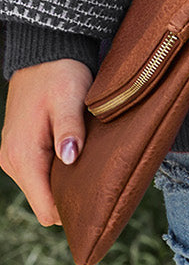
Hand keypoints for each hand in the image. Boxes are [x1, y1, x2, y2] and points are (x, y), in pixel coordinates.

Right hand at [0, 59, 93, 225]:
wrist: (45, 53)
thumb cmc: (59, 73)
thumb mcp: (69, 98)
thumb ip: (69, 129)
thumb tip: (70, 158)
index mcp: (23, 155)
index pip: (46, 208)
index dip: (70, 212)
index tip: (97, 205)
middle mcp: (12, 162)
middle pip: (44, 202)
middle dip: (69, 199)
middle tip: (100, 185)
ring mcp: (13, 156)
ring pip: (41, 189)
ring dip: (63, 183)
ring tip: (89, 168)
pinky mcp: (20, 149)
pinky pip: (39, 174)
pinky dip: (56, 172)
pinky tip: (76, 157)